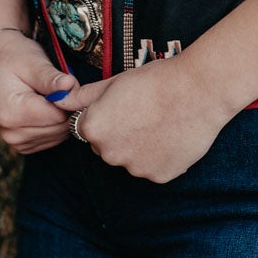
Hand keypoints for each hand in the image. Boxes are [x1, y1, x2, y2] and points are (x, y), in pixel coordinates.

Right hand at [0, 30, 77, 154]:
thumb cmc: (15, 57)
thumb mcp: (32, 62)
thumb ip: (51, 78)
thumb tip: (70, 85)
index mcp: (11, 114)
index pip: (58, 116)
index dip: (70, 98)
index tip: (68, 81)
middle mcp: (11, 133)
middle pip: (60, 128)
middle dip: (67, 107)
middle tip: (60, 85)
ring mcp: (16, 142)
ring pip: (59, 134)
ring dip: (62, 115)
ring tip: (51, 93)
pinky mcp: (24, 144)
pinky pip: (53, 138)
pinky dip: (56, 123)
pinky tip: (47, 105)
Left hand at [59, 55, 230, 181]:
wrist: (198, 90)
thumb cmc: (156, 80)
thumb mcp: (114, 81)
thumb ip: (83, 96)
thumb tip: (60, 99)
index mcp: (94, 128)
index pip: (89, 128)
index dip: (108, 115)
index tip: (127, 104)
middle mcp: (109, 154)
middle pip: (108, 147)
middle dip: (121, 134)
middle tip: (145, 111)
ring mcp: (134, 169)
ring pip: (131, 159)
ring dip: (140, 146)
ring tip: (162, 121)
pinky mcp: (158, 177)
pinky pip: (153, 168)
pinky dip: (160, 156)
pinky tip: (173, 135)